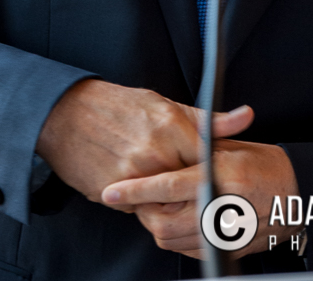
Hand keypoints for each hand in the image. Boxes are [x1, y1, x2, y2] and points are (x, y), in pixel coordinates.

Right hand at [36, 79, 253, 202]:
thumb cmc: (116, 105)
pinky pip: (140, 209)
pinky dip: (142, 202)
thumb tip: (247, 116)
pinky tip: (136, 183)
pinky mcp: (113, 194)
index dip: (212, 173)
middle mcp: (156, 152)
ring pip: (166, 204)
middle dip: (190, 189)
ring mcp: (134, 175)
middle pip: (190, 189)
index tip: (215, 176)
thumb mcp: (164, 104)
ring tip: (156, 179)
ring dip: (166, 198)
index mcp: (172, 126)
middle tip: (182, 180)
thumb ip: (208, 119)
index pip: (210, 165)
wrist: (65, 114)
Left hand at [100, 138, 297, 257]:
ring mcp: (226, 234)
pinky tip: (179, 219)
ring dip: (157, 224)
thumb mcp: (232, 147)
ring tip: (158, 206)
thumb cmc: (266, 164)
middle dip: (143, 211)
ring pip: (171, 239)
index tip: (112, 191)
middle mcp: (223, 207)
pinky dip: (176, 237)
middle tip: (138, 196)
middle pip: (163, 221)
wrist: (301, 195)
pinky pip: (188, 251)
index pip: (167, 185)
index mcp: (222, 174)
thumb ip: (196, 150)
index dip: (135, 190)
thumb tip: (160, 155)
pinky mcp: (228, 251)